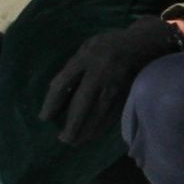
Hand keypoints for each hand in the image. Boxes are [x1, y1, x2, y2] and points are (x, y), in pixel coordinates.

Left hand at [41, 18, 183, 147]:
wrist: (140, 42)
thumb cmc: (107, 43)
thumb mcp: (87, 46)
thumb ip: (73, 65)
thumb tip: (56, 89)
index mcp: (85, 58)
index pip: (63, 83)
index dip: (52, 103)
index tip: (44, 118)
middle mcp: (99, 73)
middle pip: (82, 104)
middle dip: (72, 123)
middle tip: (63, 139)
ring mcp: (114, 84)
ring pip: (99, 113)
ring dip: (87, 130)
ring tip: (75, 141)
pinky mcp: (126, 92)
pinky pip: (113, 114)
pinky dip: (102, 127)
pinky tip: (93, 135)